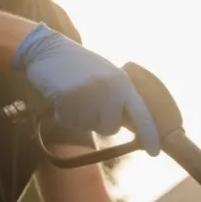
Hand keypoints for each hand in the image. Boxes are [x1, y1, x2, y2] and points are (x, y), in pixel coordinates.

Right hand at [12, 23, 160, 155]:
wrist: (47, 48)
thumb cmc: (79, 67)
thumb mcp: (108, 78)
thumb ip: (120, 98)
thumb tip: (130, 126)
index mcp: (124, 84)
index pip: (142, 115)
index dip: (150, 135)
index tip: (154, 153)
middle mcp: (111, 90)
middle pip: (110, 129)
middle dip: (97, 122)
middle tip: (86, 101)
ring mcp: (90, 94)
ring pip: (87, 127)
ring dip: (77, 117)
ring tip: (73, 94)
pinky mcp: (68, 98)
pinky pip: (67, 122)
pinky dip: (60, 114)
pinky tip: (60, 95)